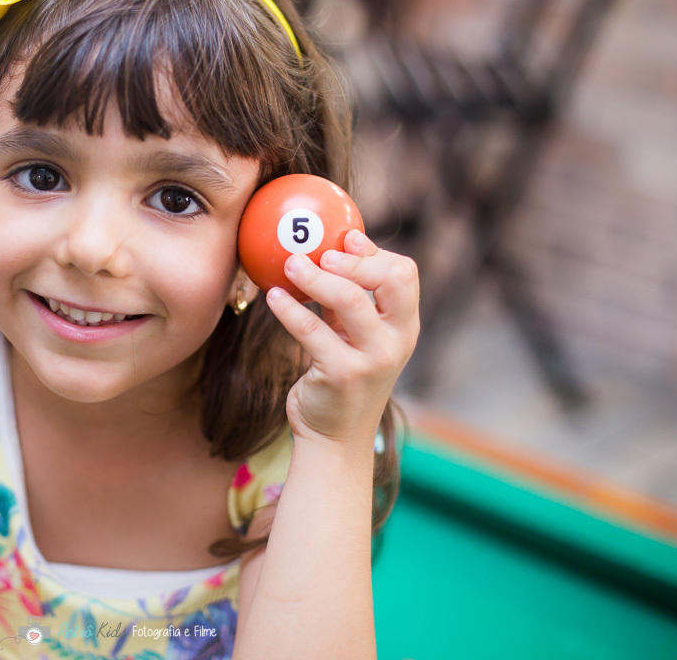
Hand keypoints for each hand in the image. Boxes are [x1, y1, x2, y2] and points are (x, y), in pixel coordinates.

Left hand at [264, 230, 419, 445]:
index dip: (375, 252)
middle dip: (353, 261)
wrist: (335, 437)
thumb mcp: (353, 338)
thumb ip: (347, 302)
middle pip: (389, 281)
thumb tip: (321, 251)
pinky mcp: (343, 374)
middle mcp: (396, 341)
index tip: (345, 237)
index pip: (404, 275)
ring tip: (289, 264)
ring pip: (350, 300)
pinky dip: (289, 309)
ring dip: (315, 277)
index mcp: (403, 326)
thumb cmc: (341, 377)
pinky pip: (312, 330)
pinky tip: (272, 297)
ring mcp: (373, 359)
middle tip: (318, 251)